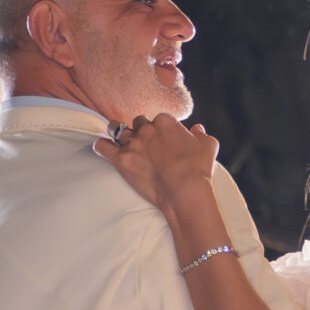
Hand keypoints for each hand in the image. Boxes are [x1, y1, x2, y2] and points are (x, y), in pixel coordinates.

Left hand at [93, 113, 219, 215]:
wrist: (184, 190)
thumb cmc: (197, 170)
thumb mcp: (208, 147)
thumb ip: (202, 135)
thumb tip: (198, 129)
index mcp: (166, 122)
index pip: (157, 119)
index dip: (159, 130)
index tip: (161, 140)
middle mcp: (147, 129)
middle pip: (137, 123)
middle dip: (140, 132)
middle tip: (143, 144)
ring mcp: (133, 144)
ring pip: (116, 129)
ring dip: (117, 134)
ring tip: (118, 140)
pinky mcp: (121, 160)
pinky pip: (102, 146)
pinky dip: (101, 147)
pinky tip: (103, 149)